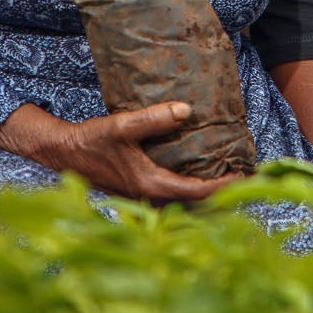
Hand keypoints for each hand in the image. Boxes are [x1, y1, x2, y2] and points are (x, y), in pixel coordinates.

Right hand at [0, 101, 239, 204]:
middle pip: (196, 204)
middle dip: (223, 194)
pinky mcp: (140, 193)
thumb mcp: (122, 126)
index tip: (246, 174)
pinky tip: (202, 176)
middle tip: (249, 178)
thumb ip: (154, 118)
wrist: (62, 153)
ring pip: (185, 203)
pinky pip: (174, 197)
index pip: (198, 192)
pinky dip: (193, 190)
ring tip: (232, 178)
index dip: (225, 186)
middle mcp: (150, 197)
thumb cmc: (91, 140)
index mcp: (150, 185)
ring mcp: (144, 198)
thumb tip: (187, 109)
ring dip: (209, 194)